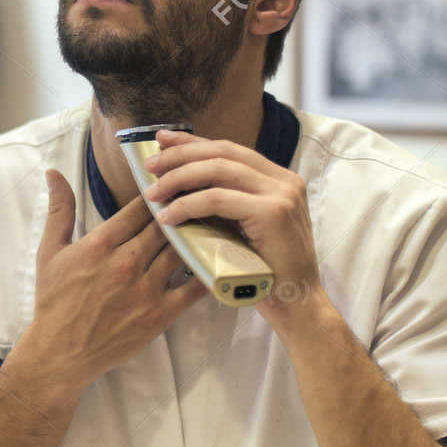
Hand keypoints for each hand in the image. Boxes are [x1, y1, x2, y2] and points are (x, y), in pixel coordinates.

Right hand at [26, 169, 203, 390]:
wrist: (61, 353)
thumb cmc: (54, 300)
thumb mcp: (50, 250)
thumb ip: (59, 209)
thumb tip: (53, 171)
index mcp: (102, 243)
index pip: (141, 206)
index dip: (159, 192)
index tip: (172, 183)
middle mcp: (128, 262)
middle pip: (167, 224)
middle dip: (183, 208)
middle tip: (200, 194)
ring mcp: (147, 289)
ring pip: (183, 249)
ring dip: (198, 234)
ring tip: (214, 221)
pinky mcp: (160, 314)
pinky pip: (193, 288)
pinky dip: (207, 272)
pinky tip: (217, 259)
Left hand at [143, 130, 321, 326]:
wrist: (296, 305)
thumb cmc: (265, 272)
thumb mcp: (244, 226)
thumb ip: (225, 202)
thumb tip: (178, 183)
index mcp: (279, 179)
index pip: (229, 150)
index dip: (193, 142)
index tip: (161, 141)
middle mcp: (284, 180)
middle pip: (223, 152)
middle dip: (181, 155)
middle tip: (150, 166)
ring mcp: (282, 193)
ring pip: (218, 170)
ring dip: (179, 178)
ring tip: (153, 193)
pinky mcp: (273, 212)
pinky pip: (218, 199)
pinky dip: (188, 205)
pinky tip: (168, 216)